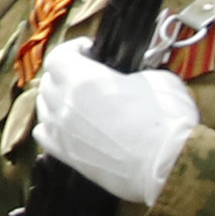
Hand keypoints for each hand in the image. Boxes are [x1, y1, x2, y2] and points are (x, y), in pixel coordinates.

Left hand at [33, 43, 198, 207]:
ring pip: (45, 108)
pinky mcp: (69, 157)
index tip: (88, 51)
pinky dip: (54, 127)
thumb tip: (131, 78)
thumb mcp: (156, 79)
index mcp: (84, 80)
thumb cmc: (166, 121)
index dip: (72, 50)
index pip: (58, 56)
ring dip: (57, 100)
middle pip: (49, 81)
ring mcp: (63, 134)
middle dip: (64, 73)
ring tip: (79, 101)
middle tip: (85, 75)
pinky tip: (71, 126)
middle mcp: (66, 106)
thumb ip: (133, 73)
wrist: (169, 165)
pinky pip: (45, 135)